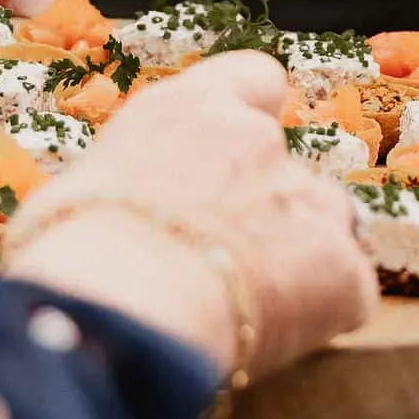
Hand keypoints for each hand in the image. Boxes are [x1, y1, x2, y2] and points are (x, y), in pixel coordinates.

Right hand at [7, 52, 377, 382]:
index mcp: (187, 110)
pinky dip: (323, 313)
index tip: (233, 150)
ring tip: (252, 304)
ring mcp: (305, 199)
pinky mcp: (340, 268)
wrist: (121, 310)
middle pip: (286, 162)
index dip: (250, 114)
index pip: (252, 78)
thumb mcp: (71, 200)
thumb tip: (100, 218)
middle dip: (265, 205)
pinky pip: (347, 289)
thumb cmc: (71, 256)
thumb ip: (114, 191)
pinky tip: (280, 340)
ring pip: (327, 221)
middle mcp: (256, 140)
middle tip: (222, 259)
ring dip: (300, 255)